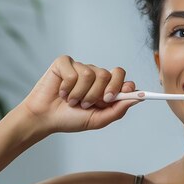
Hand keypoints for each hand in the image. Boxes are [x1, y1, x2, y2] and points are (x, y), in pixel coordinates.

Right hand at [18, 55, 140, 133]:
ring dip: (80, 94)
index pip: (120, 76)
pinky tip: (61, 92)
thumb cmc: (70, 119)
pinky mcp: (64, 63)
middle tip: (88, 104)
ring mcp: (79, 67)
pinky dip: (67, 88)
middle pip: (108, 74)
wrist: (45, 118)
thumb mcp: (97, 119)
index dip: (122, 85)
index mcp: (104, 86)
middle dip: (98, 93)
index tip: (115, 96)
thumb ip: (118, 110)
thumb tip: (138, 98)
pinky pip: (73, 72)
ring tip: (71, 101)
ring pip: (90, 74)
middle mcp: (94, 74)